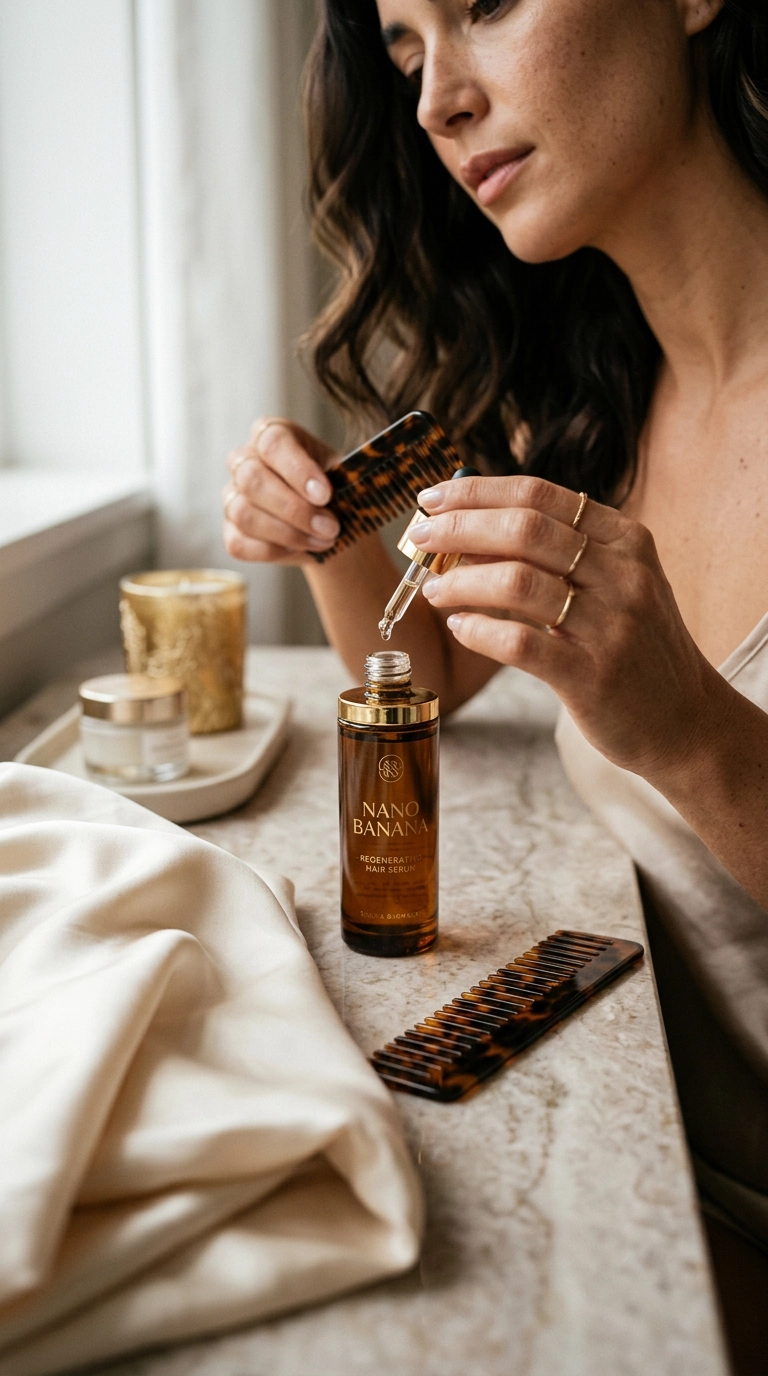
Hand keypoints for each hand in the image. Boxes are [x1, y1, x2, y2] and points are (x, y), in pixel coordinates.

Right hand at [222, 418, 340, 564]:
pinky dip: (275, 551)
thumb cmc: (337, 490)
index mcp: (271, 434)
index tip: (325, 495)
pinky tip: (302, 548)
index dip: (297, 470)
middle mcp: (244, 461)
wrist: (335, 523)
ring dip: (289, 534)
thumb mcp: (345, 476)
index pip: (272, 442)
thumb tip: (326, 497)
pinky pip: (240, 544)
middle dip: (294, 509)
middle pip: (252, 479)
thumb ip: (338, 480)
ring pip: (244, 514)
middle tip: (330, 527)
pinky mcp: (231, 531)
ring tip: (324, 541)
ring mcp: (232, 496)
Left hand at [410, 474, 723, 782]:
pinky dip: (480, 631)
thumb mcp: (614, 586)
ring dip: (463, 581)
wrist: (686, 721)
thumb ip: (556, 557)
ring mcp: (611, 626)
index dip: (477, 492)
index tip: (432, 499)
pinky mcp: (593, 676)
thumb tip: (467, 535)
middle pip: (524, 529)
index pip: (540, 495)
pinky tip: (460, 627)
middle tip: (420, 537)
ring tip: (433, 589)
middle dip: (460, 528)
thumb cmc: (635, 648)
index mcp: (625, 540)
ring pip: (518, 583)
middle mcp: (623, 575)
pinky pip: (521, 643)